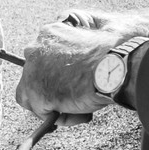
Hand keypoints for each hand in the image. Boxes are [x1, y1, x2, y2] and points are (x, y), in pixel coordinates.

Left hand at [16, 11, 148, 117]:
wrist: (116, 66)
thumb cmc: (116, 52)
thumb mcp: (99, 32)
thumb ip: (83, 39)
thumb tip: (81, 50)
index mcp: (51, 32)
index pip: (45, 55)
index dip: (60, 71)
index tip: (75, 80)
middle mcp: (35, 48)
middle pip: (37, 74)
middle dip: (55, 87)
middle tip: (78, 95)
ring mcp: (32, 70)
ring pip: (34, 93)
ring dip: (56, 103)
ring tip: (81, 108)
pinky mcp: (35, 92)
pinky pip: (42, 111)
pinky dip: (61, 117)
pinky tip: (83, 114)